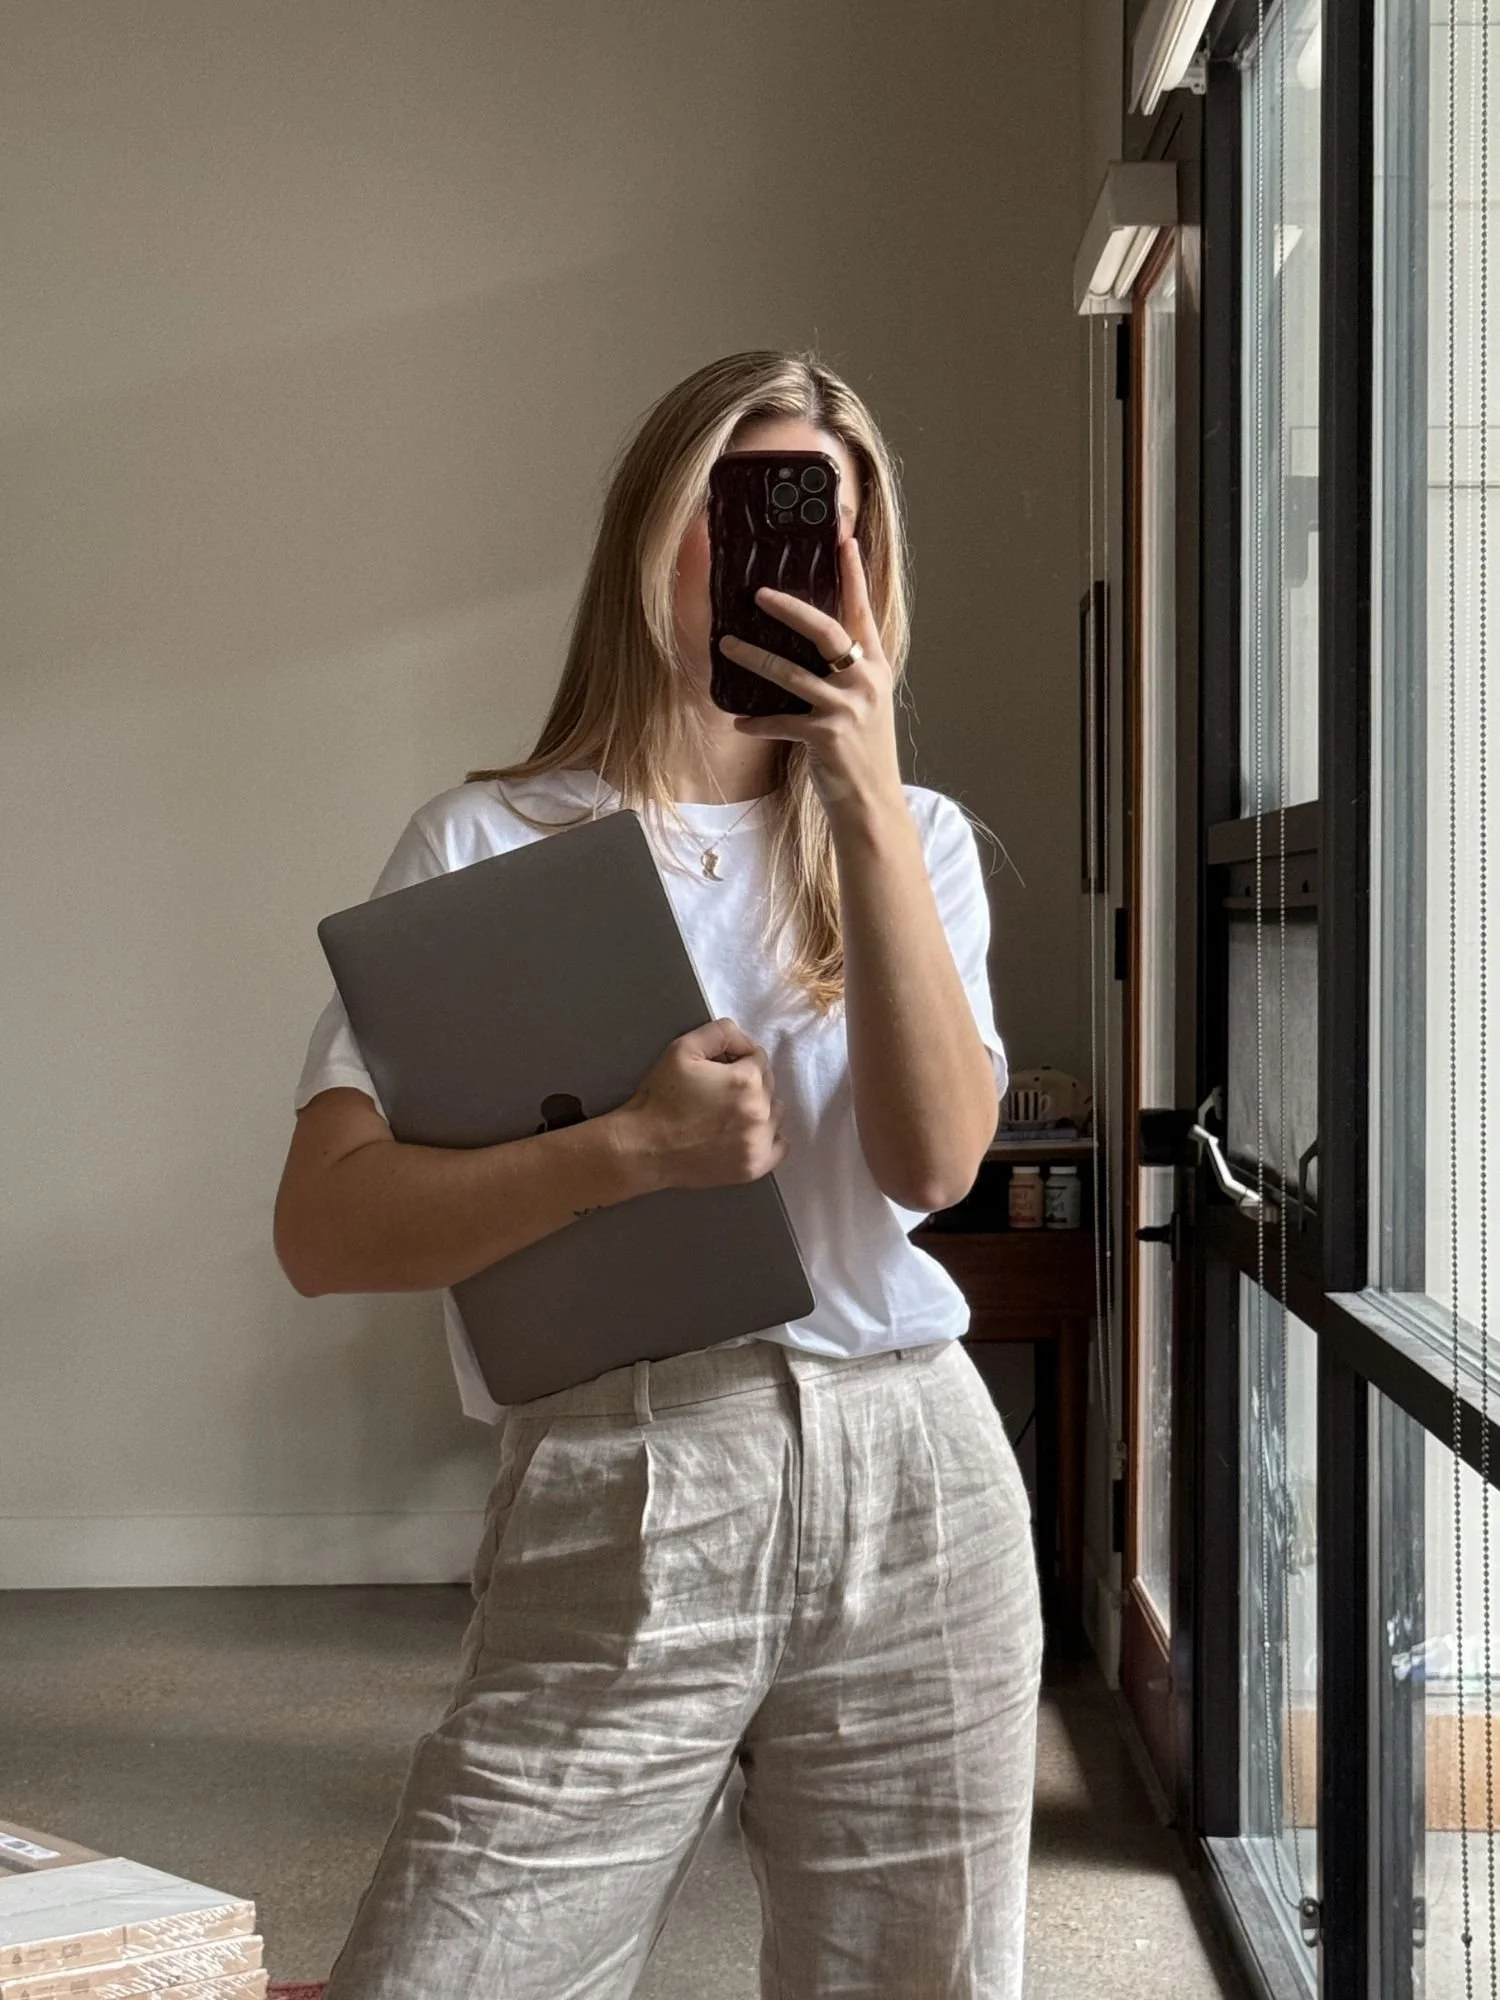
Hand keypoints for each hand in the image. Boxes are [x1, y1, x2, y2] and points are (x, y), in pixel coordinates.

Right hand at [613, 1018, 786, 1191]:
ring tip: (728, 1113)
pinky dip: (768, 1137)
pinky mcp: (753, 1167)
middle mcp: (759, 1112)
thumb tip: (744, 1041)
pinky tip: (747, 1133)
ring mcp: (758, 1142)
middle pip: (768, 1084)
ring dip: (759, 1108)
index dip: (737, 1058)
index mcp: (746, 1080)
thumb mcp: (682, 1049)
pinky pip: (779, 1146)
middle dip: (748, 1082)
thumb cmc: (661, 1097)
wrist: (645, 1147)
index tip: (718, 1069)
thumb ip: (720, 1032)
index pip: (758, 1057)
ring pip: (775, 1113)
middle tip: (717, 1091)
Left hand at [715, 534, 904, 815]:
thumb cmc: (860, 753)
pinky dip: (756, 721)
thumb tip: (803, 646)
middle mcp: (864, 682)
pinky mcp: (826, 735)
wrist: (871, 803)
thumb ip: (843, 675)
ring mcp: (847, 708)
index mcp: (875, 669)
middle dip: (789, 609)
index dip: (853, 576)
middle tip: (759, 593)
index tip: (844, 541)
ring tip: (727, 645)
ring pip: (790, 673)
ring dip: (753, 659)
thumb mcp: (862, 706)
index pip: (862, 612)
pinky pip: (780, 720)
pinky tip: (738, 721)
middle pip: (825, 630)